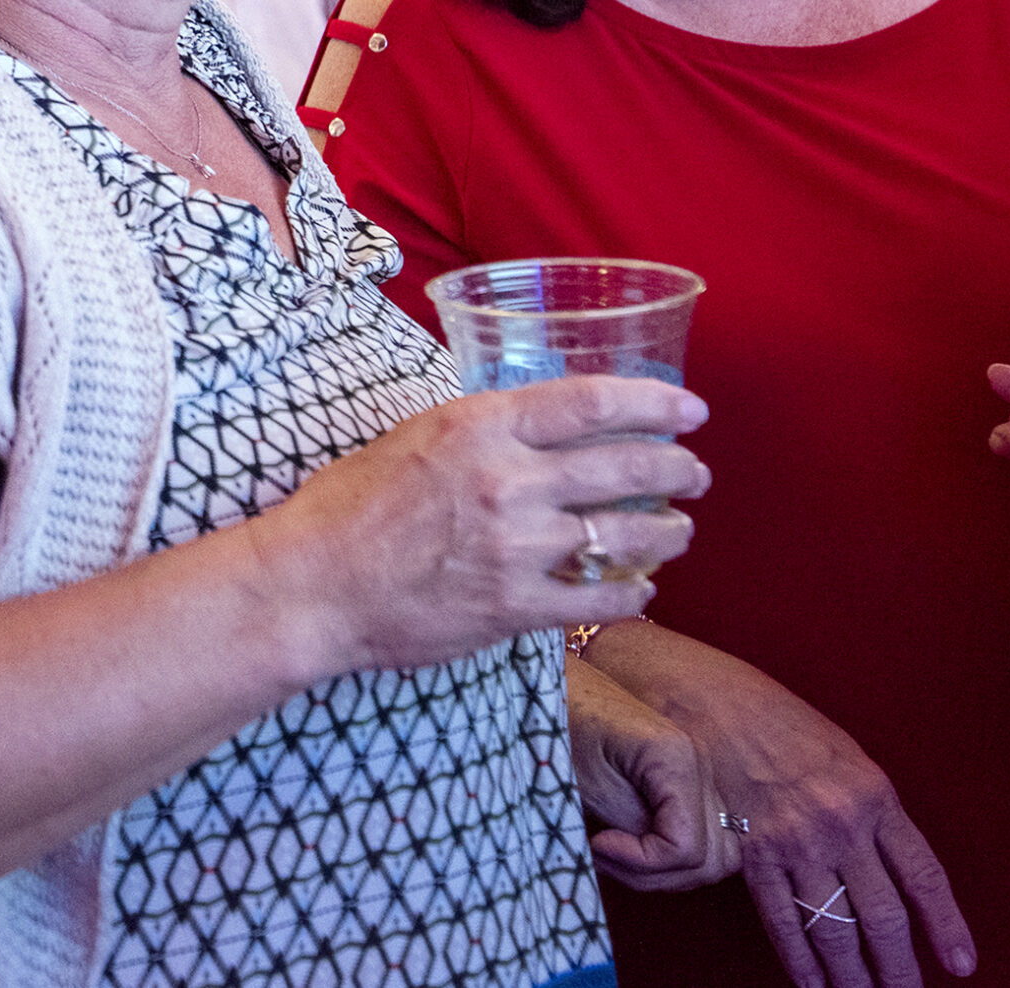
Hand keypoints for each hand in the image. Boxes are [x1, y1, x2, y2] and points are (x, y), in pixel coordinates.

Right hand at [248, 374, 708, 678]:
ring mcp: (516, 547)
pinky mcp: (514, 607)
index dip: (653, 405)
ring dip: (665, 532)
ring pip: (623, 534)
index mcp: (480, 426)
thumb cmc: (349, 506)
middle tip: (695, 473)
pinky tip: (642, 590)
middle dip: (675, 469)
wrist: (314, 584)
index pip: (590, 403)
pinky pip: (597, 598)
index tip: (689, 411)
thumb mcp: (415, 436)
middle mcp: (508, 480)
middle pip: (623, 467)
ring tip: (679, 530)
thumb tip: (531, 425)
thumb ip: (480, 430)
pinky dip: (631, 594)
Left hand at [567, 654, 725, 888]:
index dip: (643, 862)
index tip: (598, 843)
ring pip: (714, 855)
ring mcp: (697, 774)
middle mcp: (699, 765)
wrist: (549, 683)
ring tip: (613, 853)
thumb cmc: (559, 723)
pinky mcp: (684, 783)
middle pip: (712, 859)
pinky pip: (699, 838)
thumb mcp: (588, 781)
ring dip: (665, 870)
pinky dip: (667, 854)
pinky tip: (623, 843)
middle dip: (656, 872)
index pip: (688, 847)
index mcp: (676, 758)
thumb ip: (632, 825)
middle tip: (603, 855)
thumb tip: (660, 859)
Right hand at [621, 638, 973, 987]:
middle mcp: (839, 823)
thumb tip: (889, 862)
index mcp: (873, 795)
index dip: (946, 926)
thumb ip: (868, 807)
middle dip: (898, 970)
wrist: (707, 699)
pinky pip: (783, 920)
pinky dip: (800, 962)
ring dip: (853, 978)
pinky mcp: (752, 854)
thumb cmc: (774, 718)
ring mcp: (794, 842)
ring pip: (834, 929)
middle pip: (882, 917)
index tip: (959, 965)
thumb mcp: (842, 753)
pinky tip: (813, 986)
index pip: (923, 876)